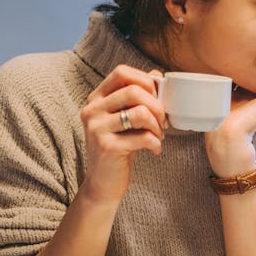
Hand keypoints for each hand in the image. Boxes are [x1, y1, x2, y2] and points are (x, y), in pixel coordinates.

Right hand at [78, 65, 165, 202]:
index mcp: (96, 98)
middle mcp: (92, 110)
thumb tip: (157, 75)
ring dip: (158, 126)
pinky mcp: (107, 147)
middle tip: (163, 122)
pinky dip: (156, 143)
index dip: (145, 81)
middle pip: (134, 91)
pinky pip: (143, 137)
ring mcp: (97, 128)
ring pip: (141, 112)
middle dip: (158, 106)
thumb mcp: (126, 119)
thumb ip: (137, 97)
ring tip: (158, 136)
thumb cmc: (120, 147)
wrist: (103, 183)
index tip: (156, 98)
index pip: (122, 72)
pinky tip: (154, 150)